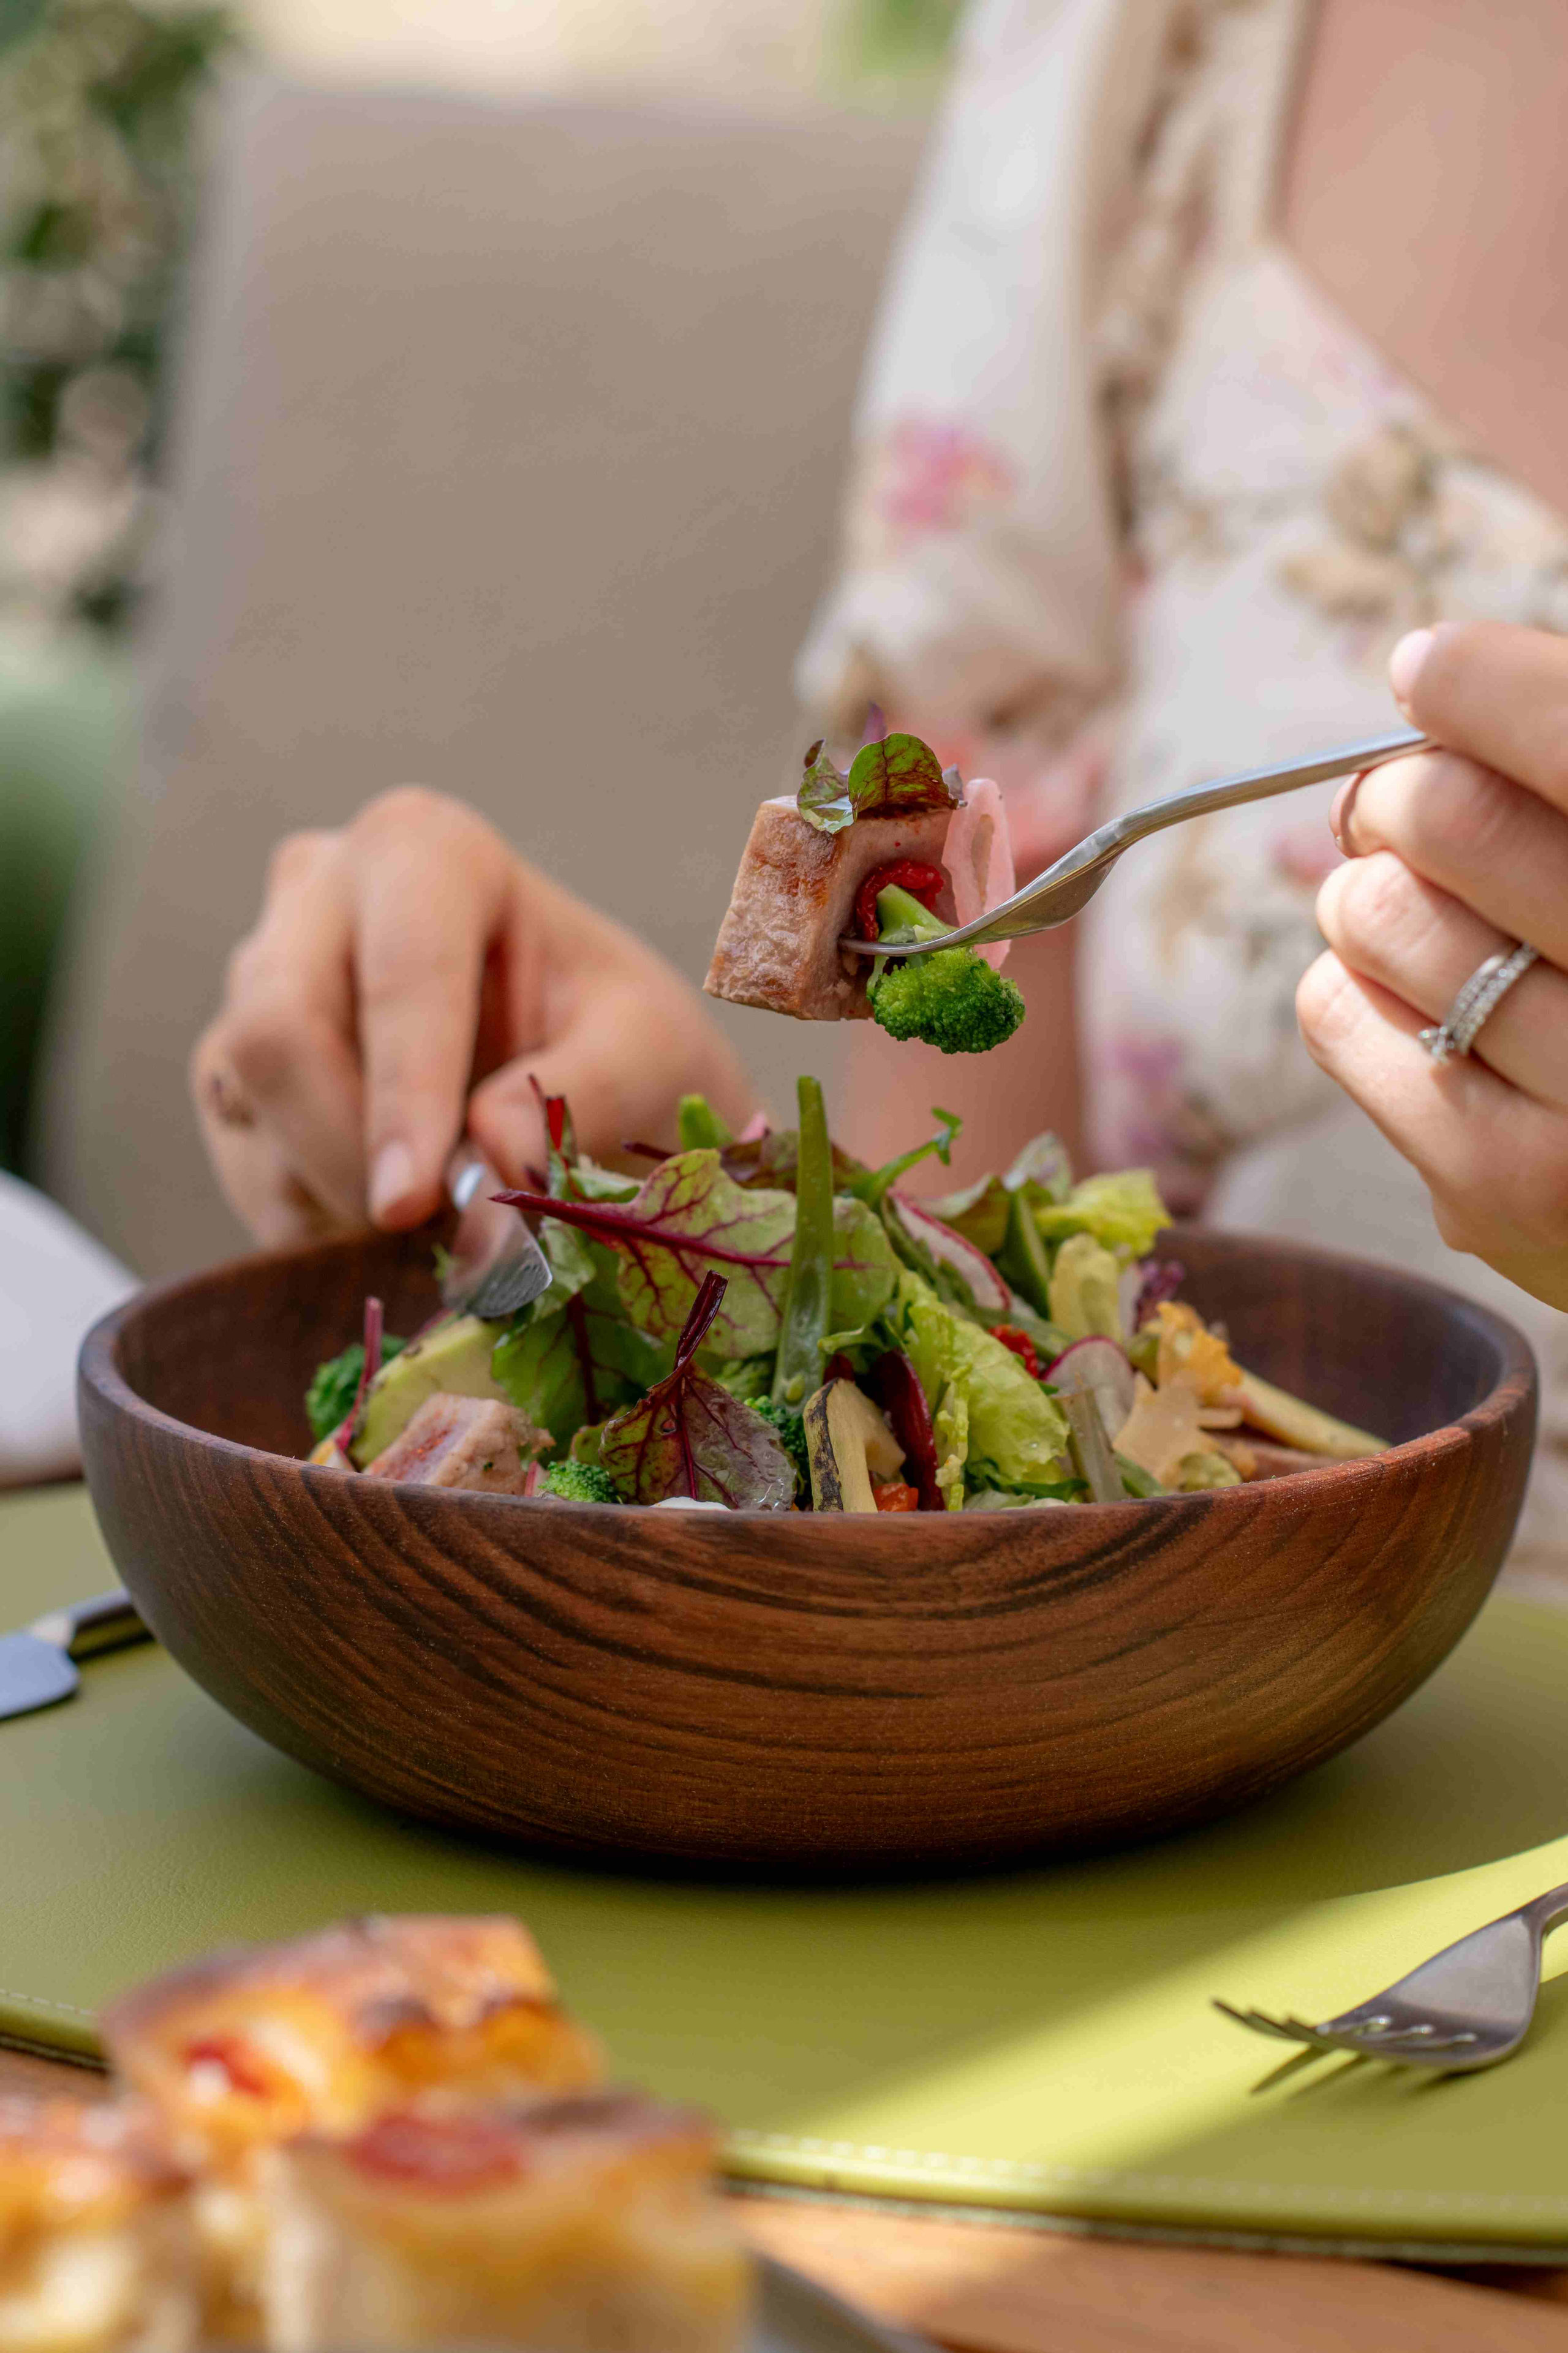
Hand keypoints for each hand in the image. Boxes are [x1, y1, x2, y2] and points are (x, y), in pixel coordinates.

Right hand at [193, 787, 758, 1247]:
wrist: (583, 1071)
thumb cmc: (619, 1042)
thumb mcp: (647, 1056)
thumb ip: (581, 1097)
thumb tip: (490, 1158)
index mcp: (427, 852)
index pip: (398, 975)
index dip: (402, 1096)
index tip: (412, 1202)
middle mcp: (319, 890)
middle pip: (279, 1033)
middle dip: (351, 1156)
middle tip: (429, 1233)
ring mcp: (258, 974)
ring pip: (251, 1106)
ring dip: (340, 1196)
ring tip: (438, 1221)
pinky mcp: (229, 1065)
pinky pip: (244, 1159)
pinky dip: (316, 1217)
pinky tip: (390, 1212)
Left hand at [1298, 621, 1567, 1310]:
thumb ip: (1557, 761)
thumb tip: (1437, 670)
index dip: (1484, 685)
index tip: (1432, 669)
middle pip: (1450, 815)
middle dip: (1403, 794)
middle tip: (1406, 806)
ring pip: (1377, 913)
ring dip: (1371, 892)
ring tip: (1422, 912)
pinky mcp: (1501, 1190)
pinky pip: (1338, 1013)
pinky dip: (1353, 985)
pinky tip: (1419, 1001)